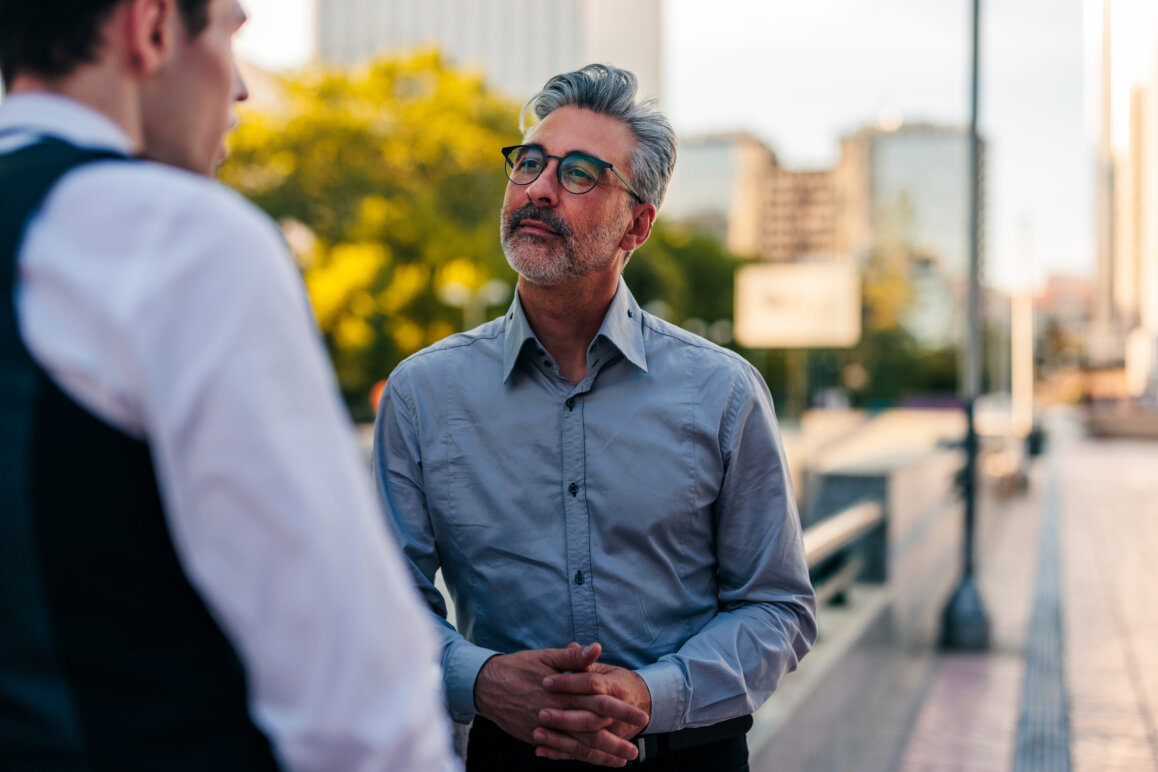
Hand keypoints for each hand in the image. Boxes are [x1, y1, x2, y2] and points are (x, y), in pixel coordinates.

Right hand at [473, 643, 647, 765]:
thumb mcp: (546, 657)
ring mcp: (544, 729)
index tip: (640, 715)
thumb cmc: (518, 667)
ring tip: (622, 761)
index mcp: (561, 692)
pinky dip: (578, 758)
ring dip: (601, 755)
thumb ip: (573, 658)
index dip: (620, 710)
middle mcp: (554, 713)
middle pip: (591, 731)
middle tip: (636, 750)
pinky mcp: (535, 738)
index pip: (597, 702)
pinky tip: (593, 761)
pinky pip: (560, 751)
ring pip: (577, 747)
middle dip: (615, 741)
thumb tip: (597, 648)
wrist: (485, 684)